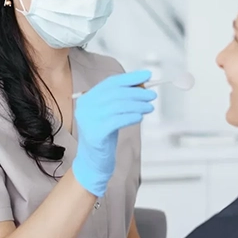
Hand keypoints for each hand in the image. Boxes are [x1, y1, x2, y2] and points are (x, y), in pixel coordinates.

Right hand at [72, 70, 156, 196]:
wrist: (93, 162)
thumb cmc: (104, 136)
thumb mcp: (111, 114)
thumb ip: (121, 100)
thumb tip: (142, 86)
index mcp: (87, 98)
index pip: (110, 83)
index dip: (130, 78)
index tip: (147, 75)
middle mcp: (85, 107)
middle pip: (115, 93)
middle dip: (137, 92)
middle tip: (151, 95)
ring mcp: (88, 120)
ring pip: (118, 106)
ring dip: (137, 105)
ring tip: (149, 107)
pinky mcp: (95, 133)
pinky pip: (117, 120)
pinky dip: (131, 116)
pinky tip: (140, 117)